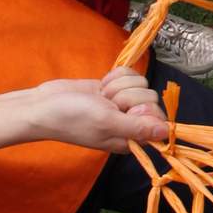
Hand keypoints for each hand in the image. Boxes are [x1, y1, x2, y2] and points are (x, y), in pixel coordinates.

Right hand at [26, 68, 170, 151]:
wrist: (44, 105)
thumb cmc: (72, 118)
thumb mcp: (106, 123)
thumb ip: (138, 128)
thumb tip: (167, 133)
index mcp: (132, 138)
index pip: (158, 119)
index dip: (143, 110)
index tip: (123, 112)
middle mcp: (131, 122)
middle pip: (150, 97)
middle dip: (126, 96)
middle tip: (106, 105)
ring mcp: (123, 104)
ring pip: (140, 83)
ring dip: (117, 86)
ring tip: (100, 98)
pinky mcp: (116, 88)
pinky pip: (130, 74)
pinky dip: (115, 76)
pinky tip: (100, 87)